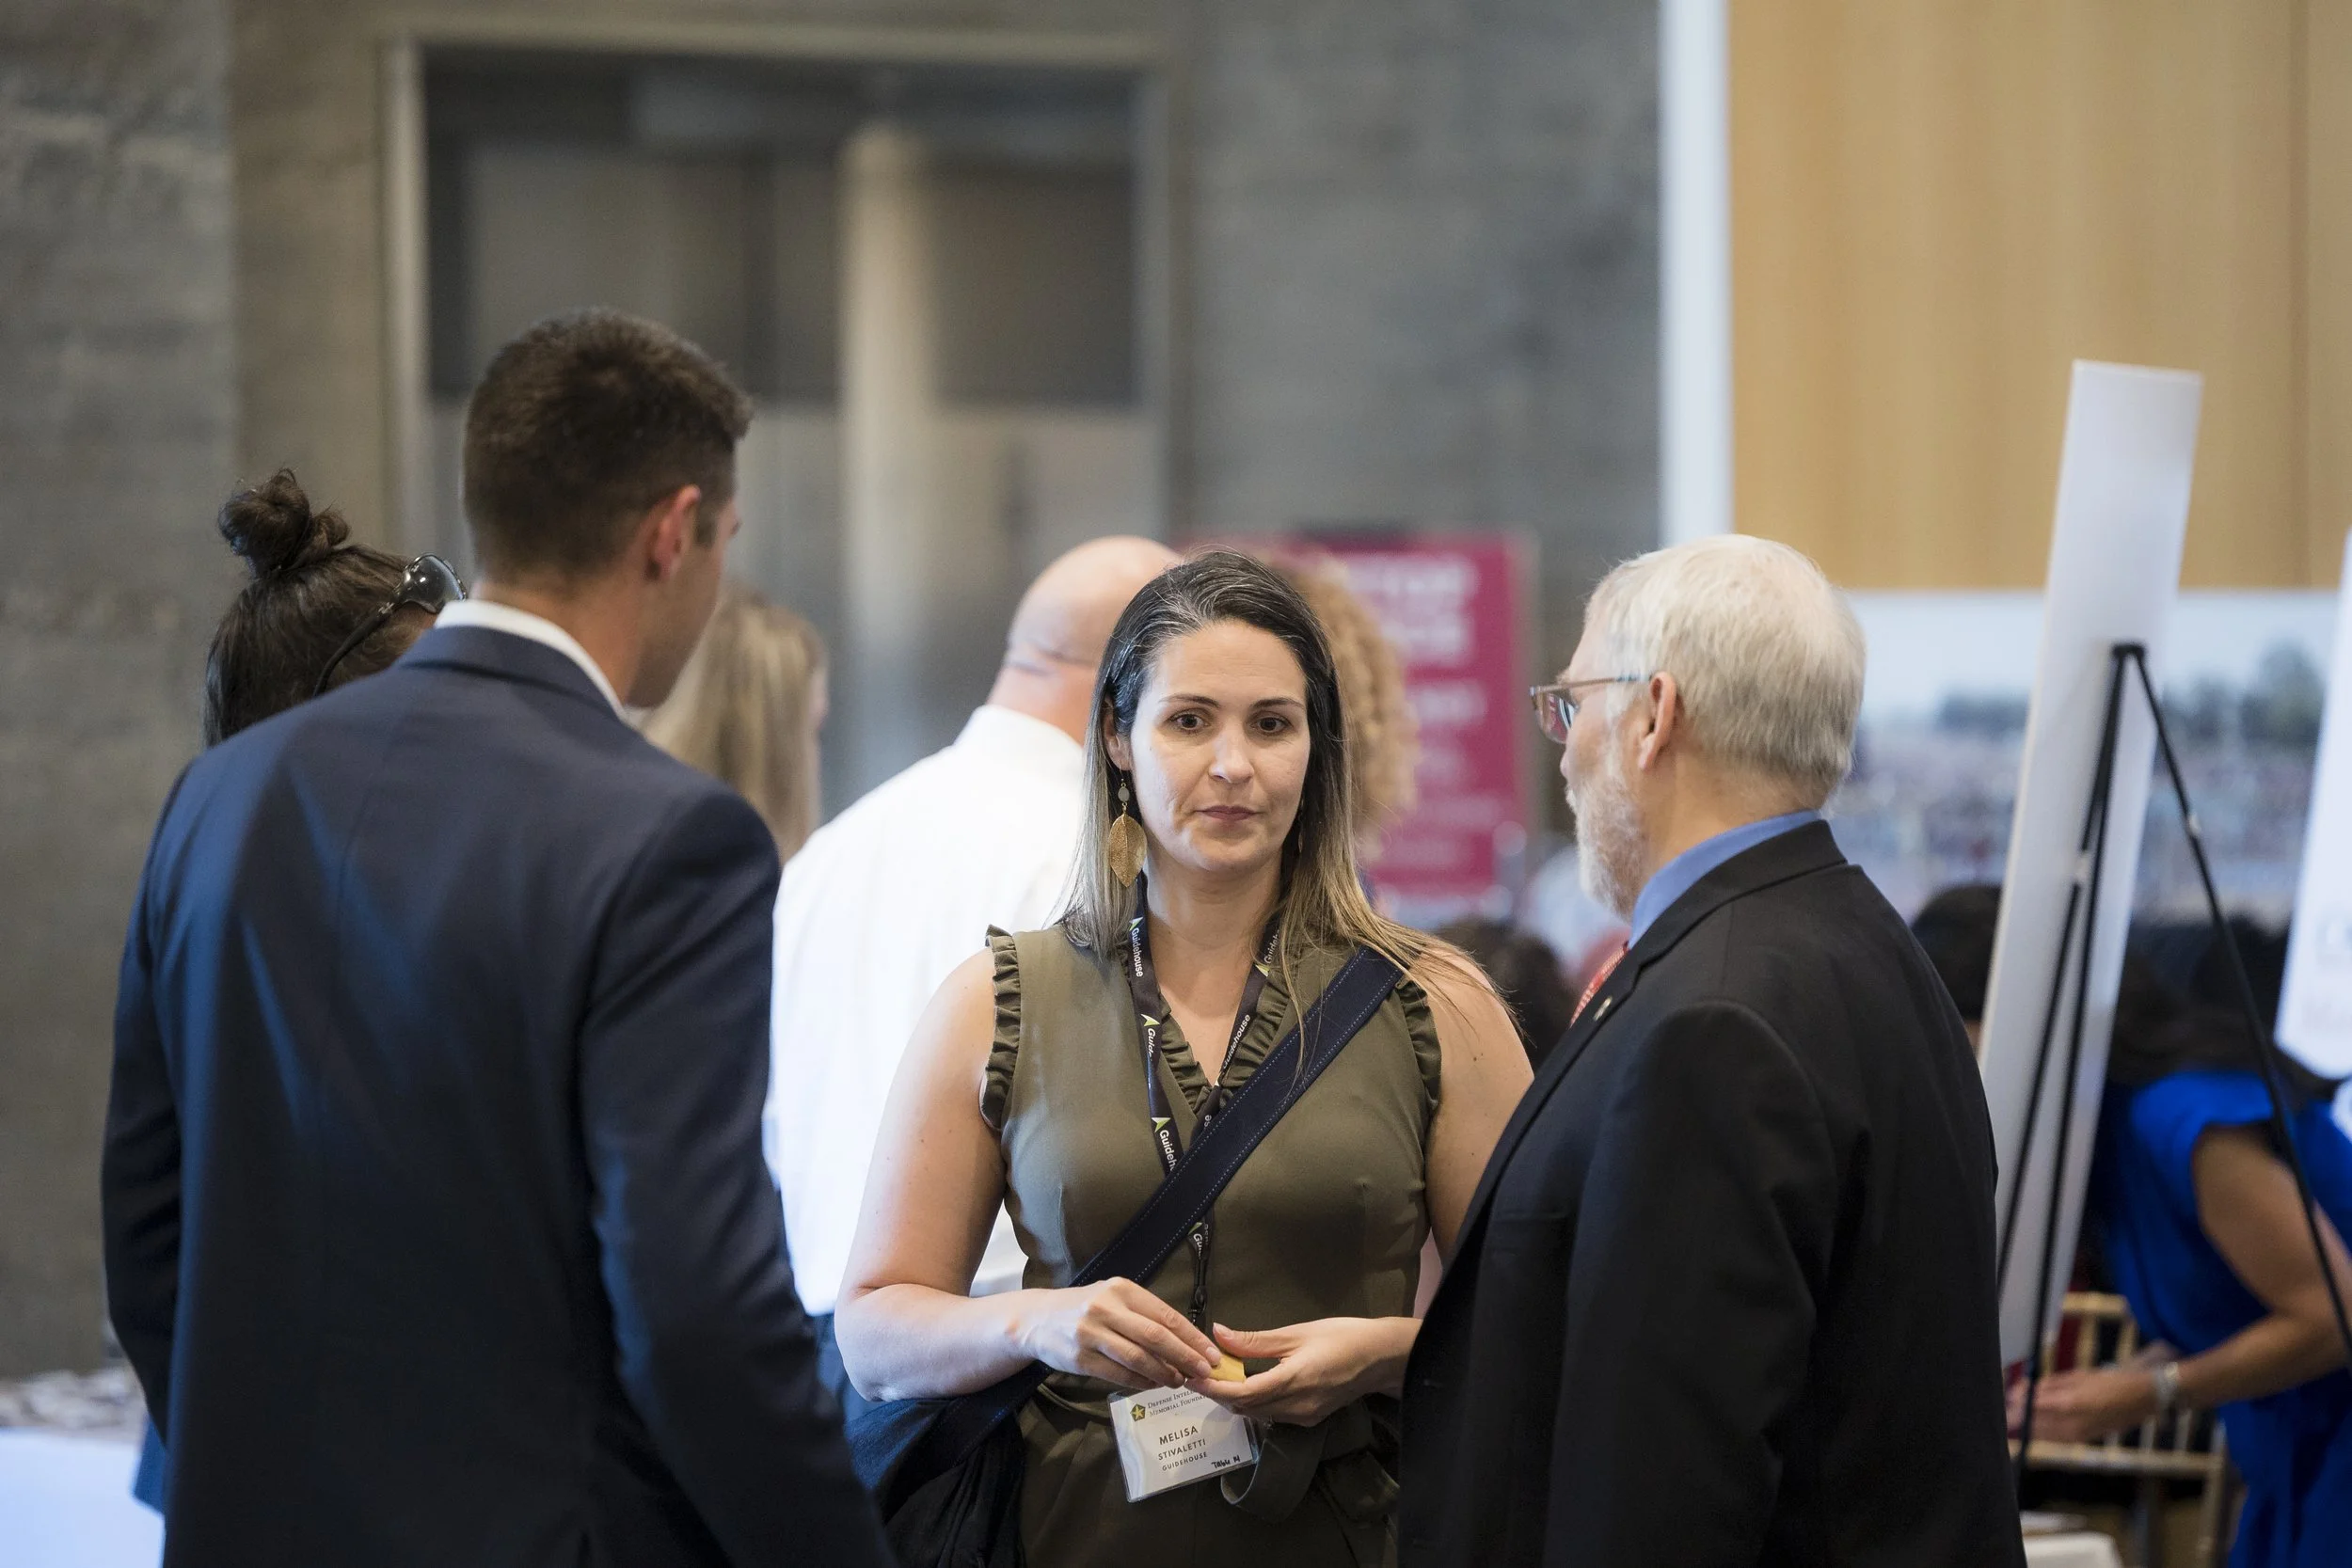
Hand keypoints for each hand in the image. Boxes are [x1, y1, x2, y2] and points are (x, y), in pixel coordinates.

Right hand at [1013, 1279, 1219, 1391]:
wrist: (1038, 1320)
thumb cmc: (1087, 1309)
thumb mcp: (1115, 1299)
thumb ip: (1145, 1315)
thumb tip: (1188, 1342)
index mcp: (1122, 1289)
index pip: (1165, 1315)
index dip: (1192, 1337)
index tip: (1212, 1354)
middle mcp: (1106, 1308)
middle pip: (1156, 1336)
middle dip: (1185, 1357)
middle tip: (1204, 1372)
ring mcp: (1091, 1334)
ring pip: (1138, 1358)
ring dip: (1164, 1373)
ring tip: (1180, 1382)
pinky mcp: (1080, 1359)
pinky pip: (1119, 1374)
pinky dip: (1141, 1382)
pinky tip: (1154, 1385)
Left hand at [1186, 1317, 1416, 1426]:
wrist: (1381, 1357)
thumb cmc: (1342, 1337)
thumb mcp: (1297, 1333)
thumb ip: (1255, 1340)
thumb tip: (1218, 1334)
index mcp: (1292, 1381)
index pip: (1242, 1392)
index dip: (1214, 1387)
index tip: (1192, 1377)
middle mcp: (1296, 1406)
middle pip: (1246, 1407)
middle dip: (1219, 1393)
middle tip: (1198, 1374)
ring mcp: (1303, 1416)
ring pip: (1258, 1413)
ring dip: (1236, 1398)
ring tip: (1217, 1378)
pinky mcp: (1310, 1419)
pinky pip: (1273, 1414)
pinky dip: (1255, 1402)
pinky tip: (1247, 1384)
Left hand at [2009, 1367, 2159, 1442]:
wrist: (2141, 1400)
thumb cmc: (2108, 1381)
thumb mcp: (2076, 1376)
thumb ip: (2048, 1385)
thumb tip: (2023, 1390)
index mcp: (2070, 1403)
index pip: (2033, 1406)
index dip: (2016, 1402)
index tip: (2008, 1395)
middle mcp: (2072, 1424)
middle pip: (2034, 1424)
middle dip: (2017, 1416)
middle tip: (2008, 1405)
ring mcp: (2078, 1435)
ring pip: (2042, 1434)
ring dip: (2027, 1424)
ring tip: (2019, 1413)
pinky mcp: (2082, 1440)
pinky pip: (2054, 1438)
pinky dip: (2042, 1430)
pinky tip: (2037, 1421)